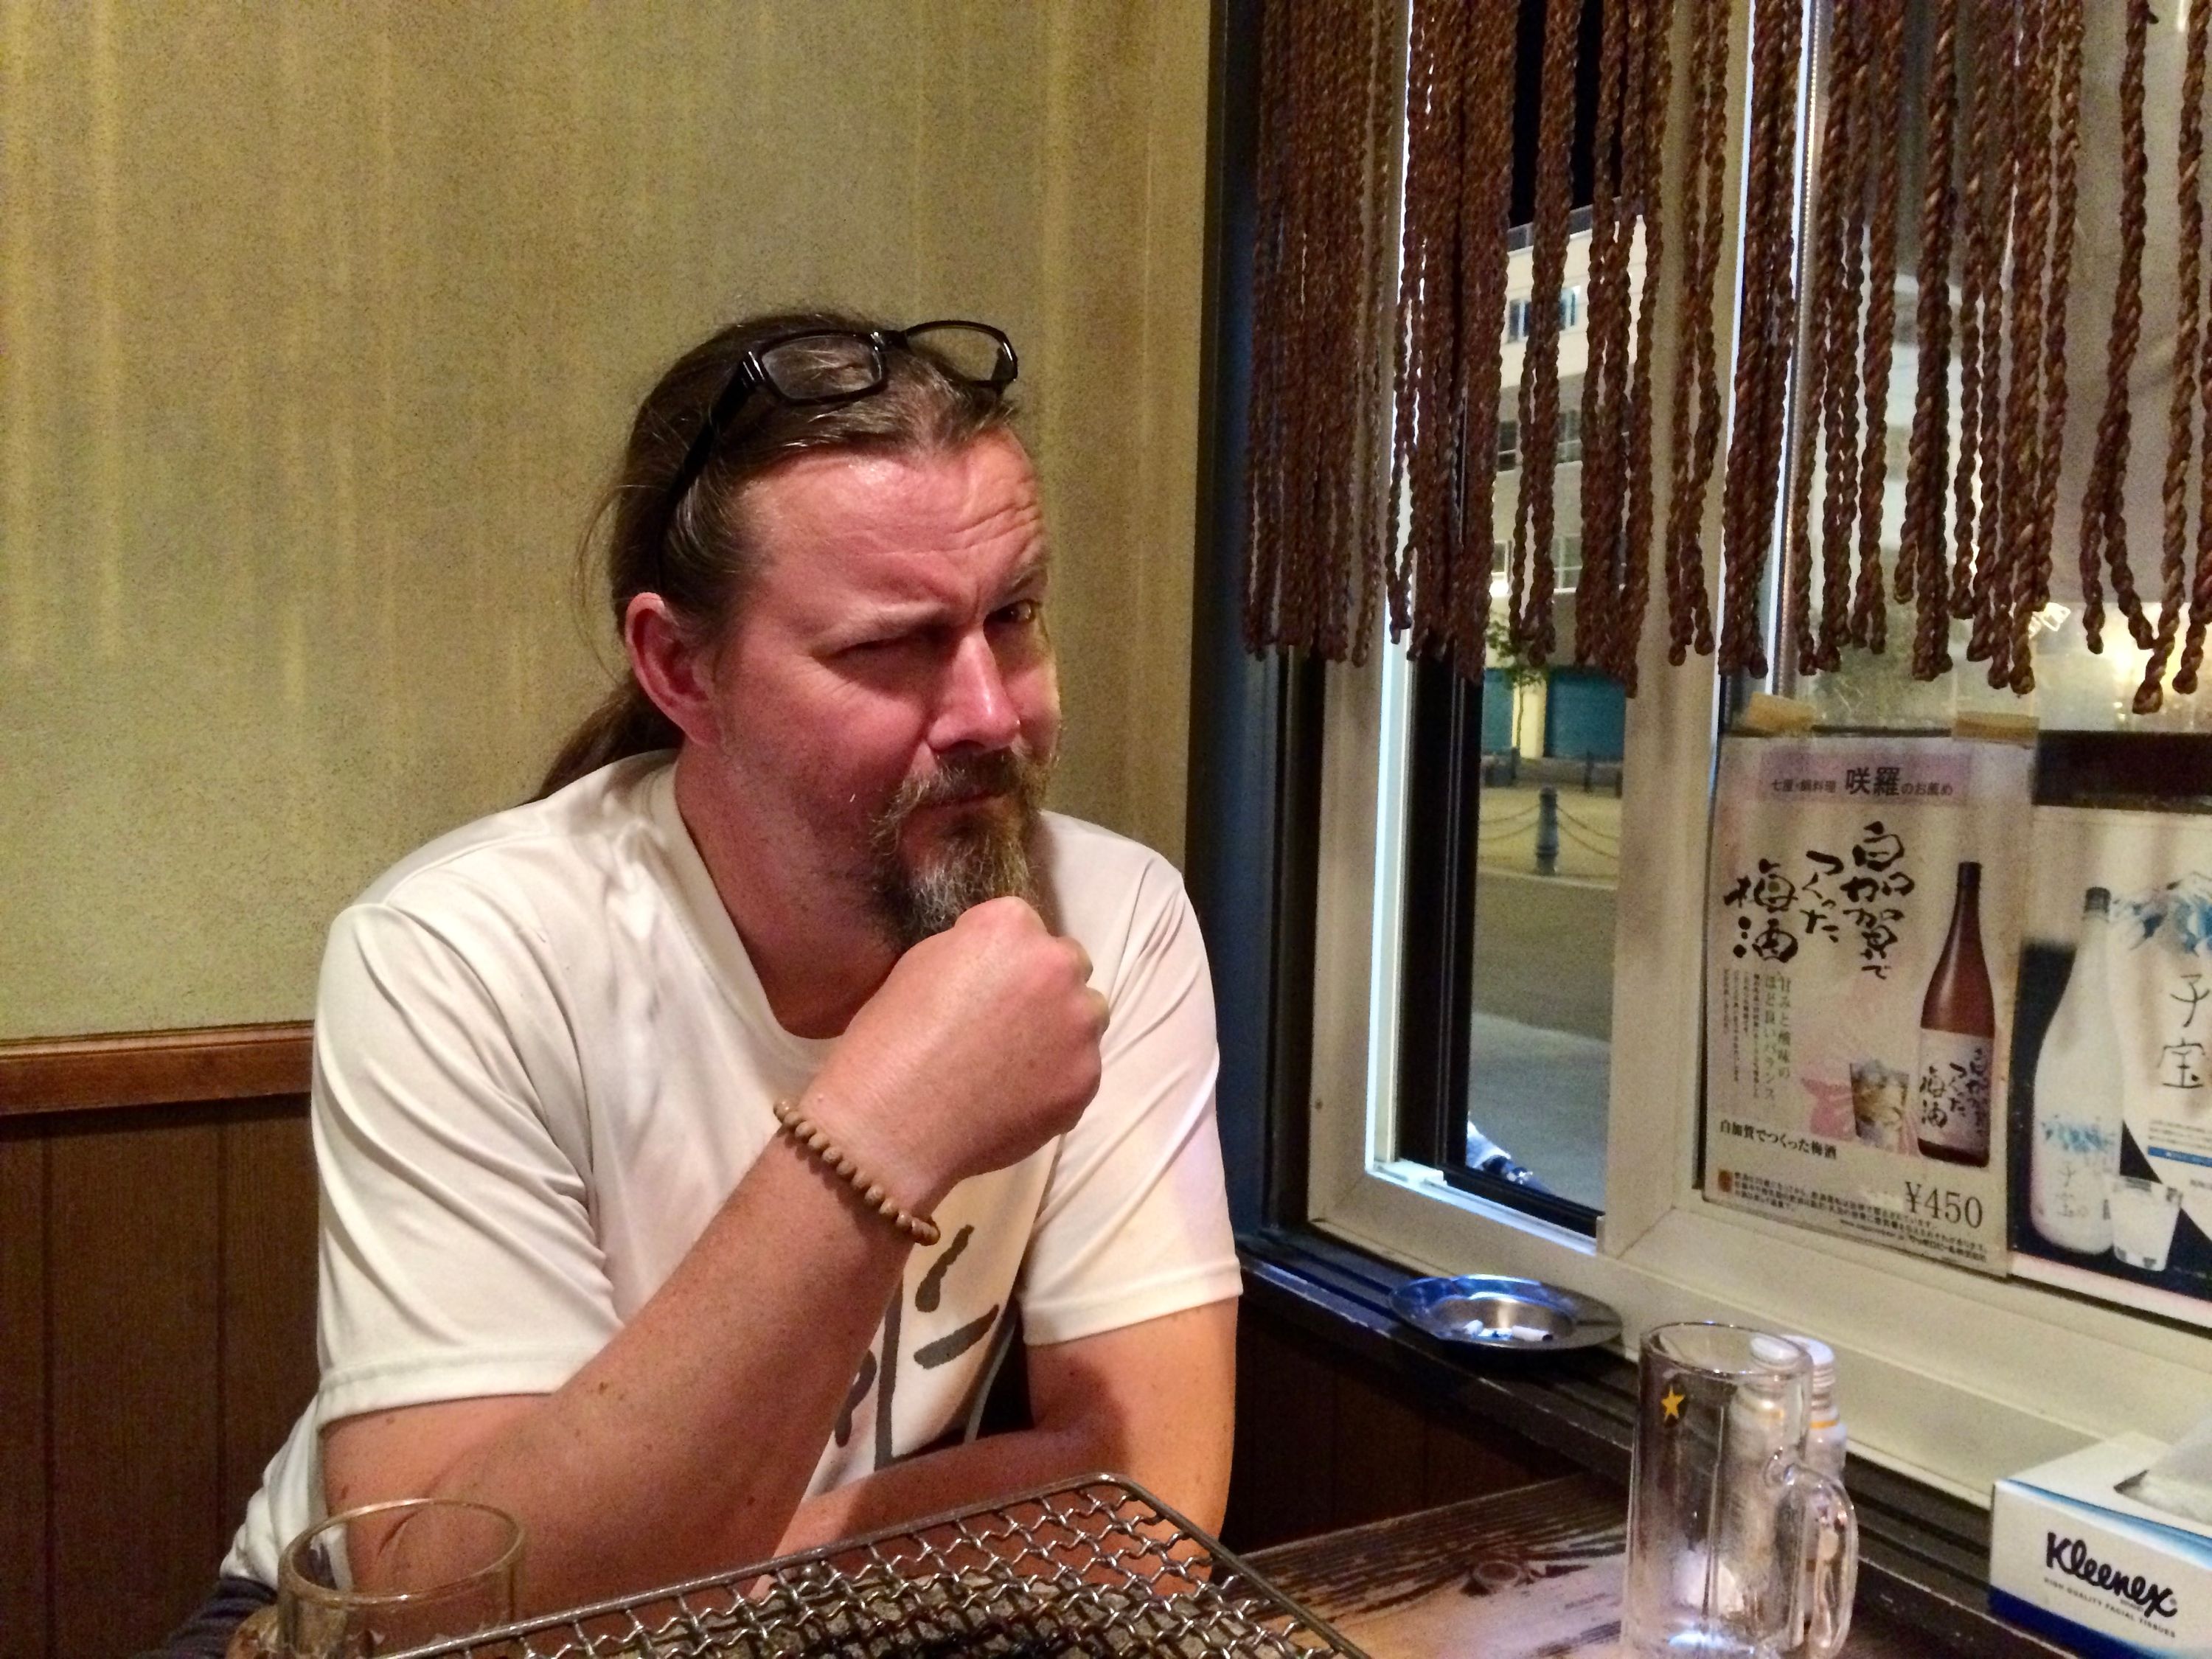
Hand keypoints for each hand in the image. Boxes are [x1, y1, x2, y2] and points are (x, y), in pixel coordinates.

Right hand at [803, 897, 1107, 1212]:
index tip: (981, 985)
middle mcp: (1056, 966)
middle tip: (1005, 1024)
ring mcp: (1079, 1025)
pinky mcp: (1086, 1079)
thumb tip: (996, 963)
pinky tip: (1015, 1100)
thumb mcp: (920, 964)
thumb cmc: (890, 1039)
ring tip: (1014, 1065)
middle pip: (1067, 965)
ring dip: (1061, 1031)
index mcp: (1010, 926)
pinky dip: (1057, 1081)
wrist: (893, 1125)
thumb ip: (972, 950)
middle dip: (1044, 987)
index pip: (1024, 926)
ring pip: (1086, 1017)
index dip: (1002, 957)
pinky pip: (1080, 1070)